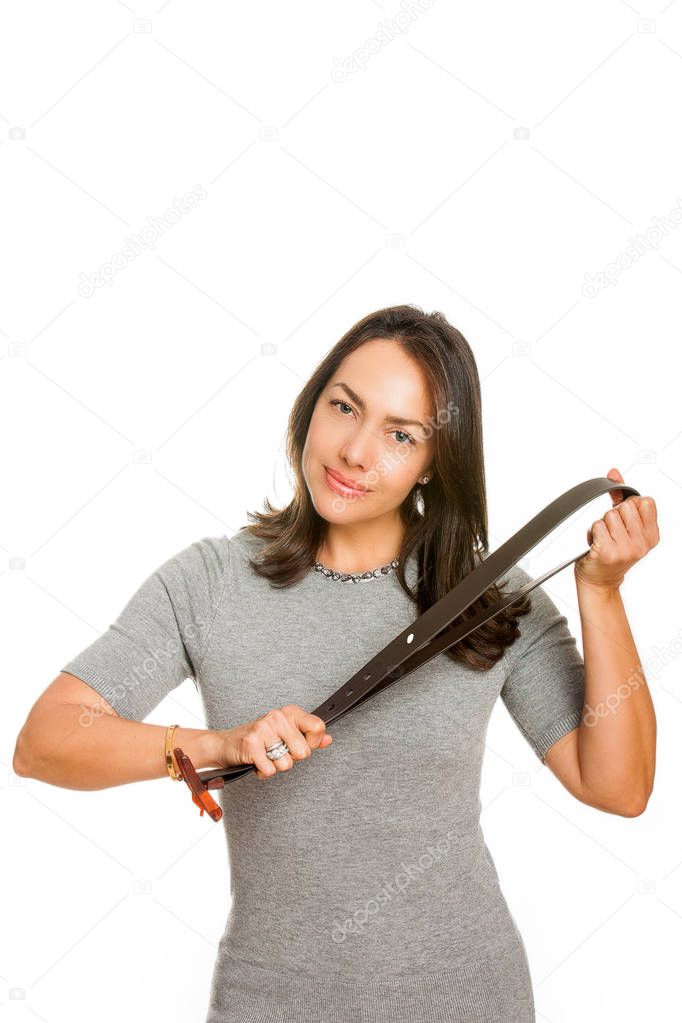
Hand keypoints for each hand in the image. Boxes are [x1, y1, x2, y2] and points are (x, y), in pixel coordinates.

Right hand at [215, 704, 332, 779]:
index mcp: (290, 712)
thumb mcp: (286, 733)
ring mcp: (264, 729)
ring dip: (276, 766)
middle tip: (278, 752)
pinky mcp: (251, 744)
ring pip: (286, 764)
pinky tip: (257, 762)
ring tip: (266, 756)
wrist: (226, 744)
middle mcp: (278, 717)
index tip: (301, 745)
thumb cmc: (259, 739)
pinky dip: (264, 771)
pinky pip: (270, 770)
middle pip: (304, 752)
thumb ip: (308, 736)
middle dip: (292, 759)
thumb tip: (328, 739)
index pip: (318, 727)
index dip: (313, 743)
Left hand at [574, 467, 659, 591]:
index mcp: (651, 535)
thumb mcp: (625, 526)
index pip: (645, 501)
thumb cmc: (612, 552)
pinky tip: (596, 543)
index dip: (630, 505)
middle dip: (614, 514)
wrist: (600, 580)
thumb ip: (620, 496)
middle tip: (612, 531)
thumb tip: (614, 473)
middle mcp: (642, 543)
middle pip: (625, 506)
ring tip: (604, 538)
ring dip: (601, 524)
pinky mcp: (608, 552)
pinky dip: (591, 532)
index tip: (625, 519)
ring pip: (609, 515)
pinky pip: (596, 525)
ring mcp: (626, 549)